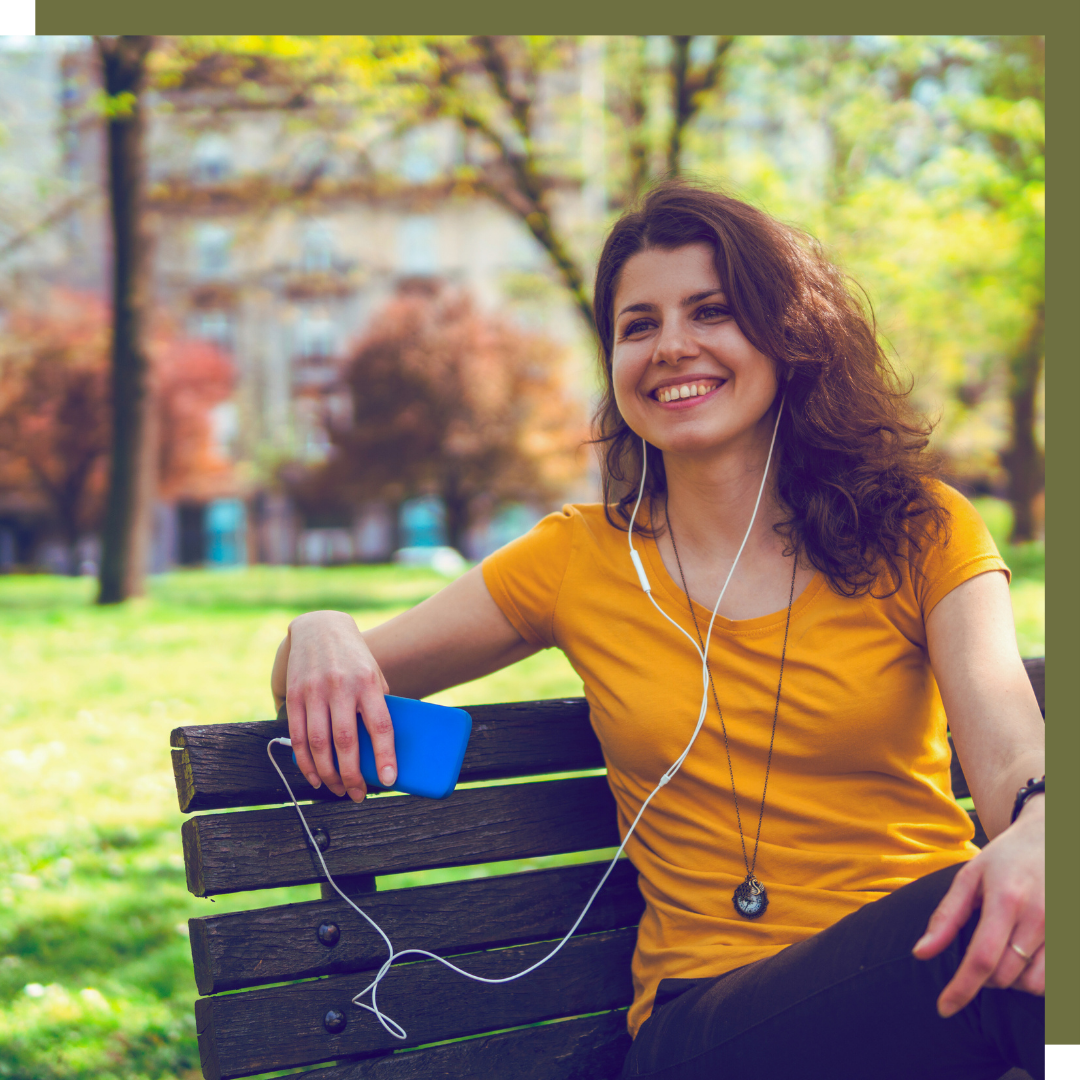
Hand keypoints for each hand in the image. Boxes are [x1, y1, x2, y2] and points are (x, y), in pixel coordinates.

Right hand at [283, 610, 396, 802]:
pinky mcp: (294, 696)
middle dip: (352, 775)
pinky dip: (305, 762)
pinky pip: (298, 736)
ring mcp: (314, 692)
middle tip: (358, 795)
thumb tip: (384, 747)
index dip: (385, 755)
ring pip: (319, 744)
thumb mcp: (374, 674)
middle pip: (345, 741)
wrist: (319, 627)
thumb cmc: (354, 658)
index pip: (380, 724)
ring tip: (338, 790)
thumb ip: (377, 705)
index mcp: (368, 682)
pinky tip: (315, 776)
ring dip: (328, 774)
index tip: (388, 780)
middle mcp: (340, 687)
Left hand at [912, 795, 1043, 1015]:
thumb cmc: (1006, 858)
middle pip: (1005, 976)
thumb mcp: (970, 877)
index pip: (981, 959)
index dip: (961, 988)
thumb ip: (946, 917)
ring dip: (1011, 981)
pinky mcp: (1076, 939)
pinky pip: (1057, 981)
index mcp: (1005, 900)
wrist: (1054, 838)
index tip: (943, 1008)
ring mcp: (1064, 930)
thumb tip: (920, 954)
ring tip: (1003, 955)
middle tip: (977, 956)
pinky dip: (1036, 980)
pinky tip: (1025, 960)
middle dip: (983, 978)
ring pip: (1033, 985)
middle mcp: (1039, 918)